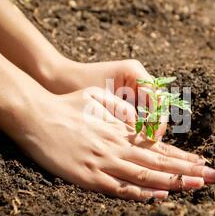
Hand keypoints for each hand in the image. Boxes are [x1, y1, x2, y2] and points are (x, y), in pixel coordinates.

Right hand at [9, 87, 214, 200]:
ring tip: (197, 186)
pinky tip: (159, 197)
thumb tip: (141, 124)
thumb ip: (122, 112)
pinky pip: (119, 188)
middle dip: (189, 171)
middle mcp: (117, 147)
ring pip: (145, 175)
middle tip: (214, 176)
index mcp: (120, 131)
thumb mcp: (98, 99)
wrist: (35, 113)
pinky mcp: (87, 176)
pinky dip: (141, 193)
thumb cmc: (66, 104)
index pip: (159, 147)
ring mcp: (103, 163)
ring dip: (174, 182)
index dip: (183, 157)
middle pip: (159, 162)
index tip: (204, 162)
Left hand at [43, 59, 167, 138]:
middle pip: (158, 104)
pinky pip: (140, 113)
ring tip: (144, 144)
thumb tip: (146, 134)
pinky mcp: (126, 96)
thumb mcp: (102, 101)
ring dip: (149, 127)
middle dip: (156, 124)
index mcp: (134, 71)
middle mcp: (137, 76)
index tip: (153, 136)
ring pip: (151, 110)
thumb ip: (127, 114)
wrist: (56, 80)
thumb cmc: (75, 87)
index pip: (157, 97)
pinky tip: (134, 141)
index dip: (158, 118)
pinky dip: (139, 127)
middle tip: (151, 143)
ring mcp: (132, 86)